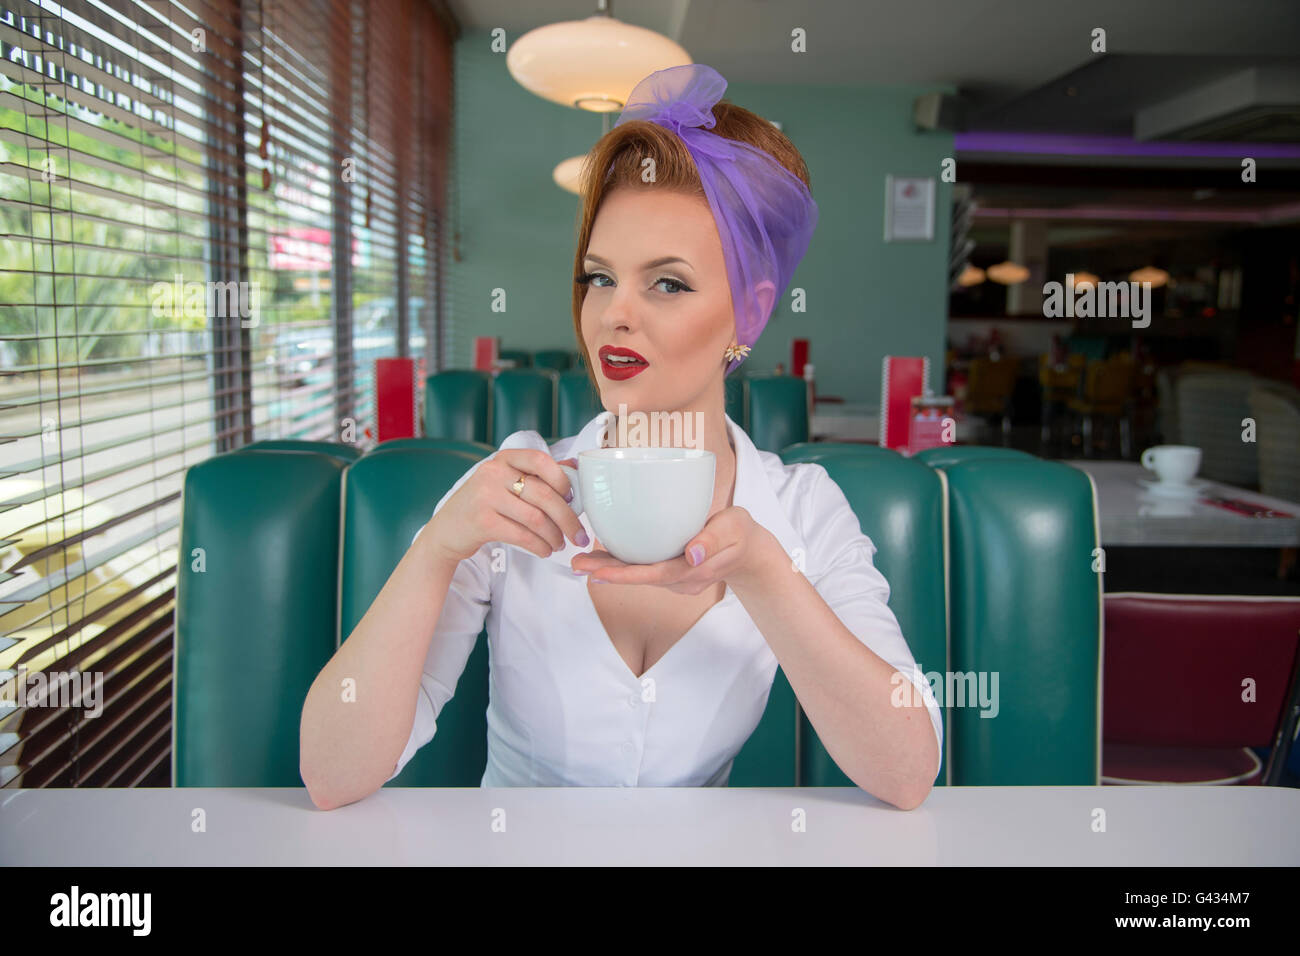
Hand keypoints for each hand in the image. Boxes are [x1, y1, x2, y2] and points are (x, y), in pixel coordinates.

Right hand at [425, 451, 587, 565]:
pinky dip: (539, 546)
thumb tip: (574, 467)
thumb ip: (536, 475)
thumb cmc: (484, 506)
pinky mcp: (482, 521)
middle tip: (579, 536)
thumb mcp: (505, 484)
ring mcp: (485, 496)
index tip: (573, 499)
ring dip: (554, 536)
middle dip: (568, 519)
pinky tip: (544, 550)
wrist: (447, 531)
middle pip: (544, 495)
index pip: (541, 460)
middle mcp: (493, 473)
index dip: (562, 480)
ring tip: (559, 545)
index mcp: (503, 459)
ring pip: (536, 518)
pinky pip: (522, 535)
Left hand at [571, 506, 773, 593]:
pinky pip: (644, 569)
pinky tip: (602, 556)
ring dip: (610, 569)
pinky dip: (623, 564)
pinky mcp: (671, 572)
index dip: (626, 575)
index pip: (655, 574)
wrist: (750, 552)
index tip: (599, 572)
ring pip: (639, 575)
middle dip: (607, 573)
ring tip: (580, 562)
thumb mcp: (735, 529)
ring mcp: (676, 580)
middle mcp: (681, 581)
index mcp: (695, 572)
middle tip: (576, 565)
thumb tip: (692, 554)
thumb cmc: (740, 534)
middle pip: (640, 578)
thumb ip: (714, 539)